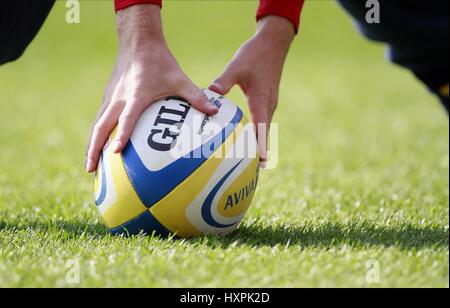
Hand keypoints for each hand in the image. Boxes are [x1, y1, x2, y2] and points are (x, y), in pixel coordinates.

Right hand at [86, 4, 217, 172]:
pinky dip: (96, 134)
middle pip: (101, 127)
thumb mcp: (179, 79)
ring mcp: (110, 98)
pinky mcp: (108, 96)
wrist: (138, 42)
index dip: (121, 135)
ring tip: (89, 166)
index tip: (116, 152)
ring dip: (91, 145)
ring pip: (97, 124)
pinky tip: (96, 146)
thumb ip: (196, 96)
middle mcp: (119, 99)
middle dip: (94, 149)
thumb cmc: (160, 61)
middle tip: (90, 170)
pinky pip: (100, 119)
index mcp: (136, 96)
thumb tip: (215, 111)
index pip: (126, 119)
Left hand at [209, 16, 294, 166]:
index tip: (259, 163)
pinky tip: (246, 139)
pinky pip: (262, 122)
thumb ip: (223, 81)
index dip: (260, 147)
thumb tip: (211, 93)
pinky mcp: (267, 101)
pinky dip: (257, 134)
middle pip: (264, 135)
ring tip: (248, 161)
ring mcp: (269, 104)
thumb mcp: (236, 66)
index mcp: (261, 101)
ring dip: (258, 144)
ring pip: (264, 129)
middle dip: (258, 152)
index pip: (261, 129)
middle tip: (249, 170)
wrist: (273, 44)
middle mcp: (268, 106)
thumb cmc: (255, 55)